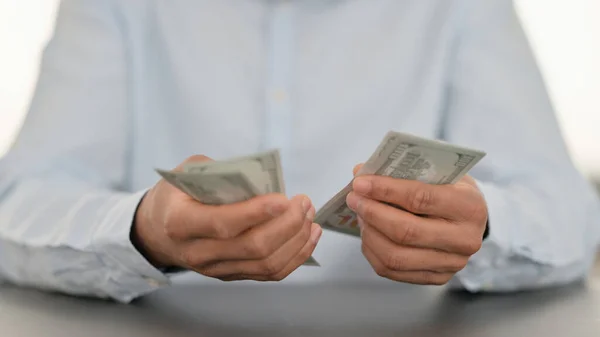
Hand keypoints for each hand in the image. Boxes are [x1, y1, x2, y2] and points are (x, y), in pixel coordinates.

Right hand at [131, 155, 321, 280]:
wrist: (157, 230)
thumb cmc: (177, 194)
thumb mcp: (188, 171)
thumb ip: (221, 171)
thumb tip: (262, 177)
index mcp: (181, 222)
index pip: (223, 224)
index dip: (256, 213)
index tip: (283, 199)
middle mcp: (197, 252)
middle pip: (252, 247)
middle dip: (287, 224)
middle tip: (303, 202)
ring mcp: (215, 269)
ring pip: (266, 264)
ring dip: (296, 240)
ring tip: (309, 216)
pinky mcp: (231, 275)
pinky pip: (270, 273)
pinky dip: (295, 256)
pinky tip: (308, 236)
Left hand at [346, 164, 487, 284]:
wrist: (471, 219)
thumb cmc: (450, 189)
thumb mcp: (437, 172)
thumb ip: (402, 171)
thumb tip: (360, 172)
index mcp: (469, 207)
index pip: (420, 199)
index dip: (385, 191)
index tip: (360, 183)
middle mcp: (465, 240)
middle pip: (406, 232)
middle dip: (372, 213)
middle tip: (353, 198)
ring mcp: (452, 263)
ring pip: (396, 256)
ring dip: (369, 233)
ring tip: (360, 214)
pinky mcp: (437, 278)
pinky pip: (392, 270)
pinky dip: (372, 250)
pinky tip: (367, 232)